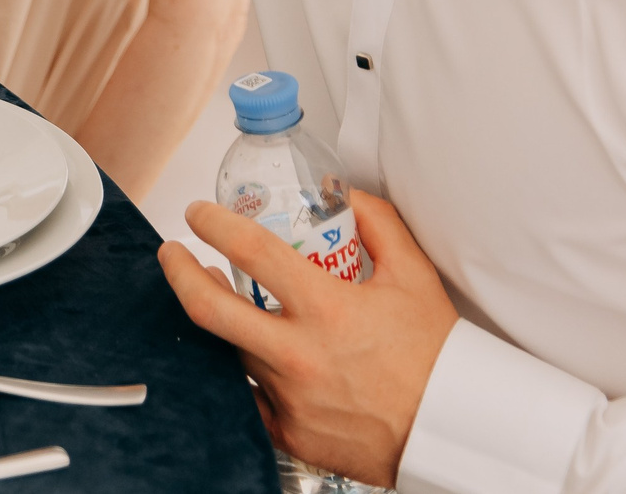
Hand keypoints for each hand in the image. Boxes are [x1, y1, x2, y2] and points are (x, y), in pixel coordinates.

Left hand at [158, 191, 456, 486]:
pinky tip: (240, 350)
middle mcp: (300, 354)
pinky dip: (239, 369)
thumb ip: (379, 225)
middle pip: (209, 308)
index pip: (250, 251)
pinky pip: (246, 396)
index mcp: (329, 310)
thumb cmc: (437, 356)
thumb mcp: (414, 277)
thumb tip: (345, 193)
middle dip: (179, 272)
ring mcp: (290, 397)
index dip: (213, 224)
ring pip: (227, 350)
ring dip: (215, 317)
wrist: (453, 430)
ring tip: (216, 294)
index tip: (199, 214)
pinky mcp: (289, 432)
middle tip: (172, 253)